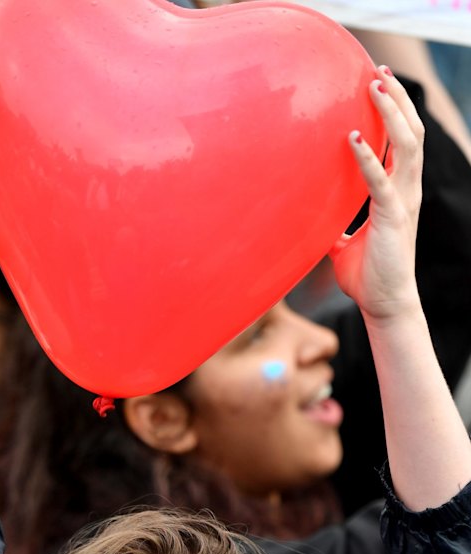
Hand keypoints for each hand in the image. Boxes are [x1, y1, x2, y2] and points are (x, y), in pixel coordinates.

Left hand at [330, 66, 423, 322]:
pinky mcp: (392, 218)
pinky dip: (368, 159)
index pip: (402, 143)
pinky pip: (382, 182)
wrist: (384, 305)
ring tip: (375, 87)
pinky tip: (352, 139)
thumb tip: (316, 225)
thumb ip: (337, 229)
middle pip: (411, 133)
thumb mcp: (346, 247)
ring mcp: (403, 203)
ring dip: (391, 115)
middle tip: (379, 73)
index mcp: (397, 194)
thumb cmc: (368, 277)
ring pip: (407, 146)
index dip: (395, 112)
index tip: (379, 85)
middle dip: (398, 101)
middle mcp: (406, 192)